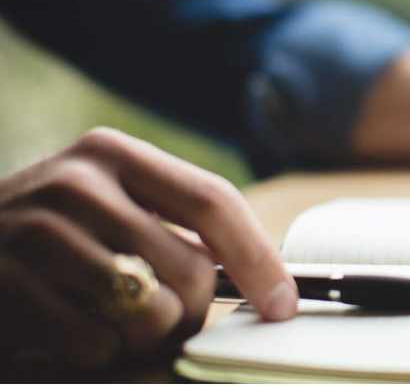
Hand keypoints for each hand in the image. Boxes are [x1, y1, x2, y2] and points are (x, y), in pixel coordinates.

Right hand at [0, 128, 296, 373]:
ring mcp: (35, 231)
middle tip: (157, 316)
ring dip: (141, 336)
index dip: (259, 258)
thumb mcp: (104, 209)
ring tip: (107, 320)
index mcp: (112, 155)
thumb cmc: (43, 242)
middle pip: (191, 269)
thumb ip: (172, 228)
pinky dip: (94, 354)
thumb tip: (267, 283)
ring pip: (150, 311)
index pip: (214, 201)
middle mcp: (75, 182)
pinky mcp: (5, 284)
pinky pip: (95, 343)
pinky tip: (65, 331)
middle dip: (189, 311)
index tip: (283, 303)